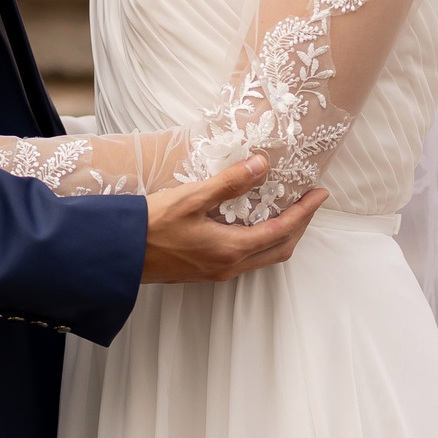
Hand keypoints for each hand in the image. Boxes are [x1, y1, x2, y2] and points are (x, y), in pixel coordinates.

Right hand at [139, 154, 328, 283]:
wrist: (117, 255)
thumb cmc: (150, 226)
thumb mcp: (191, 198)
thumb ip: (229, 183)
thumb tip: (262, 165)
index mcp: (230, 249)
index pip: (282, 230)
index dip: (305, 212)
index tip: (320, 194)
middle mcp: (228, 266)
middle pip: (279, 249)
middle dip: (300, 225)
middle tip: (310, 202)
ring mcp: (216, 272)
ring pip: (264, 257)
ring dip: (282, 235)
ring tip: (289, 210)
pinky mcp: (204, 271)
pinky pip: (247, 258)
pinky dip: (262, 241)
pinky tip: (254, 223)